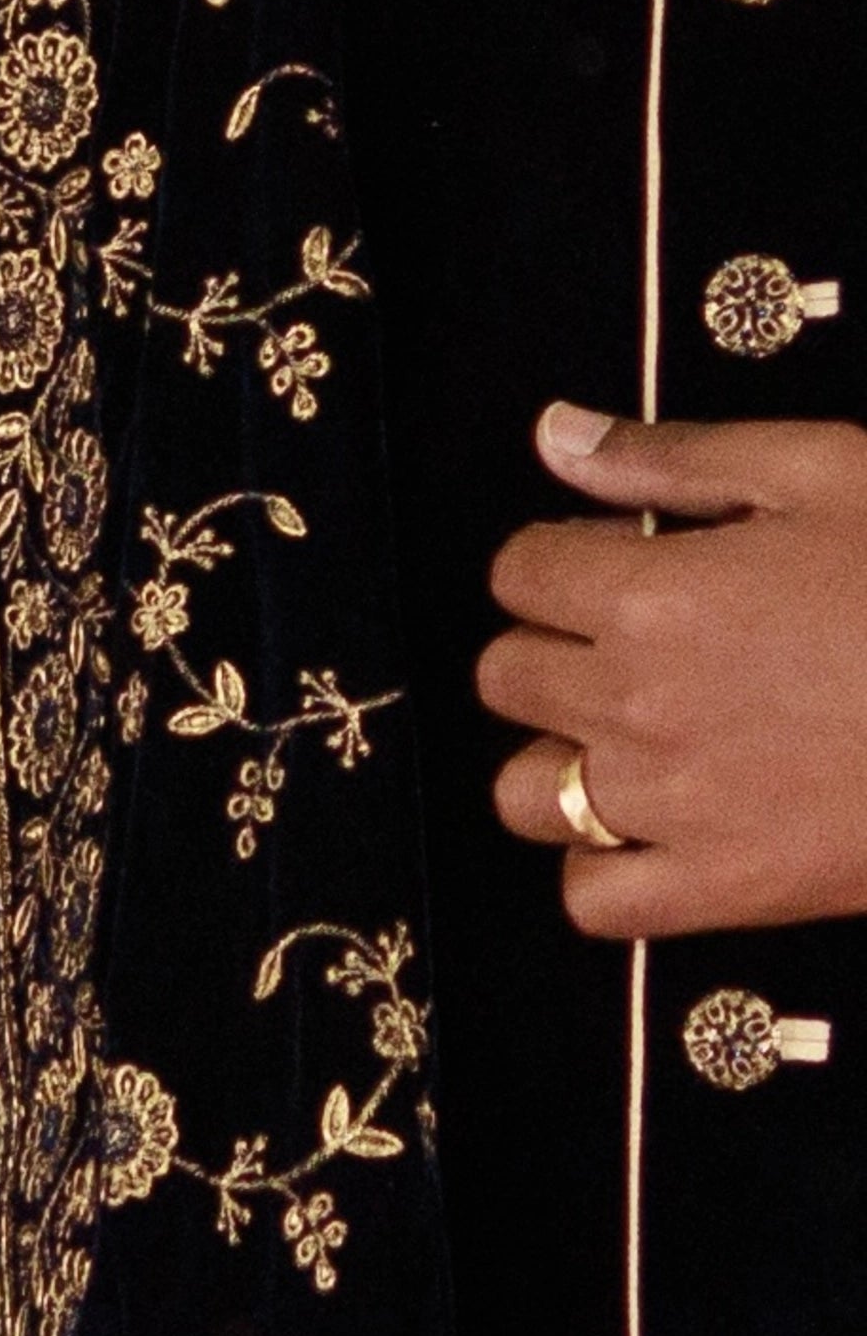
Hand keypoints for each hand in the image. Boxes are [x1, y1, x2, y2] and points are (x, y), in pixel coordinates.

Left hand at [482, 403, 866, 934]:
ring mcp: (672, 804)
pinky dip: (604, 870)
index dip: (562, 557)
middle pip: (506, 675)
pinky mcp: (723, 887)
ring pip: (527, 791)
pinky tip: (655, 831)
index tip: (614, 562)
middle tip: (636, 642)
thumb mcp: (828, 474)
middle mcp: (639, 703)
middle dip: (555, 648)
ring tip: (639, 737)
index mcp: (656, 596)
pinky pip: (591, 899)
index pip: (519, 571)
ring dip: (565, 761)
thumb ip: (676, 456)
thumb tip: (559, 436)